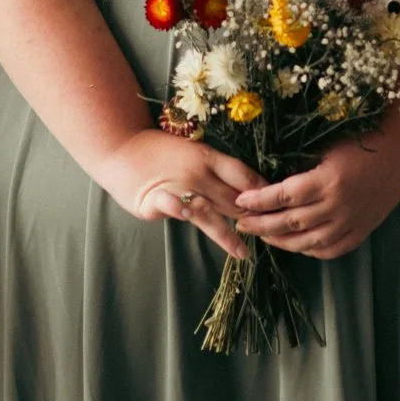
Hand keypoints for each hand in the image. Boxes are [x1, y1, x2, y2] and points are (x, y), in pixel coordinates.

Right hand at [93, 128, 265, 259]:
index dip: (263, 192)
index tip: (278, 208)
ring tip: (244, 253)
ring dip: (227, 233)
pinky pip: (170, 204)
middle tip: (270, 237)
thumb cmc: (162, 152)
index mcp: (208, 157)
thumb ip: (219, 171)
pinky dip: (179, 208)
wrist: (121, 148)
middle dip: (251, 219)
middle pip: (231, 199)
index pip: (244, 176)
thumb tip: (252, 189)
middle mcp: (196, 172)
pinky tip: (188, 215)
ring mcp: (175, 185)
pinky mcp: (153, 199)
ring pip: (208, 211)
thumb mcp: (195, 152)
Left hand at [232, 137, 399, 260]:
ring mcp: (351, 222)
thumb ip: (300, 166)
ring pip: (307, 242)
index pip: (282, 196)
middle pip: (290, 223)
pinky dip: (310, 250)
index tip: (239, 201)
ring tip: (262, 235)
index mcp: (327, 180)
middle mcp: (338, 206)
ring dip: (281, 241)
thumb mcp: (326, 146)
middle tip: (241, 223)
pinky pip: (331, 249)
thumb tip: (267, 179)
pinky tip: (295, 245)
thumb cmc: (362, 140)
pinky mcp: (362, 230)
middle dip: (261, 224)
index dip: (258, 201)